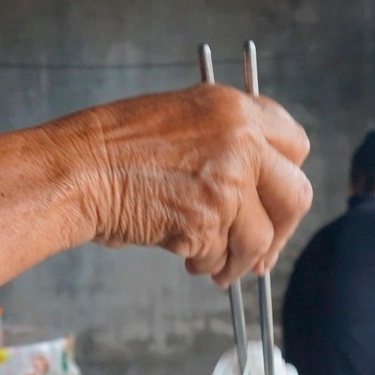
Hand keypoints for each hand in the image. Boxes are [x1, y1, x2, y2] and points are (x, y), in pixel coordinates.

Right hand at [59, 85, 312, 285]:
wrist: (78, 170)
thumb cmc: (114, 147)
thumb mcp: (180, 117)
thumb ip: (225, 138)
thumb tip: (258, 177)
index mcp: (235, 109)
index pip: (295, 144)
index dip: (286, 177)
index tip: (277, 199)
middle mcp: (240, 142)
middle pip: (295, 195)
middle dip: (281, 231)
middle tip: (262, 251)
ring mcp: (227, 183)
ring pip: (259, 237)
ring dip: (238, 260)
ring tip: (214, 265)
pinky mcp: (207, 221)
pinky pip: (221, 255)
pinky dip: (204, 263)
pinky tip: (182, 253)